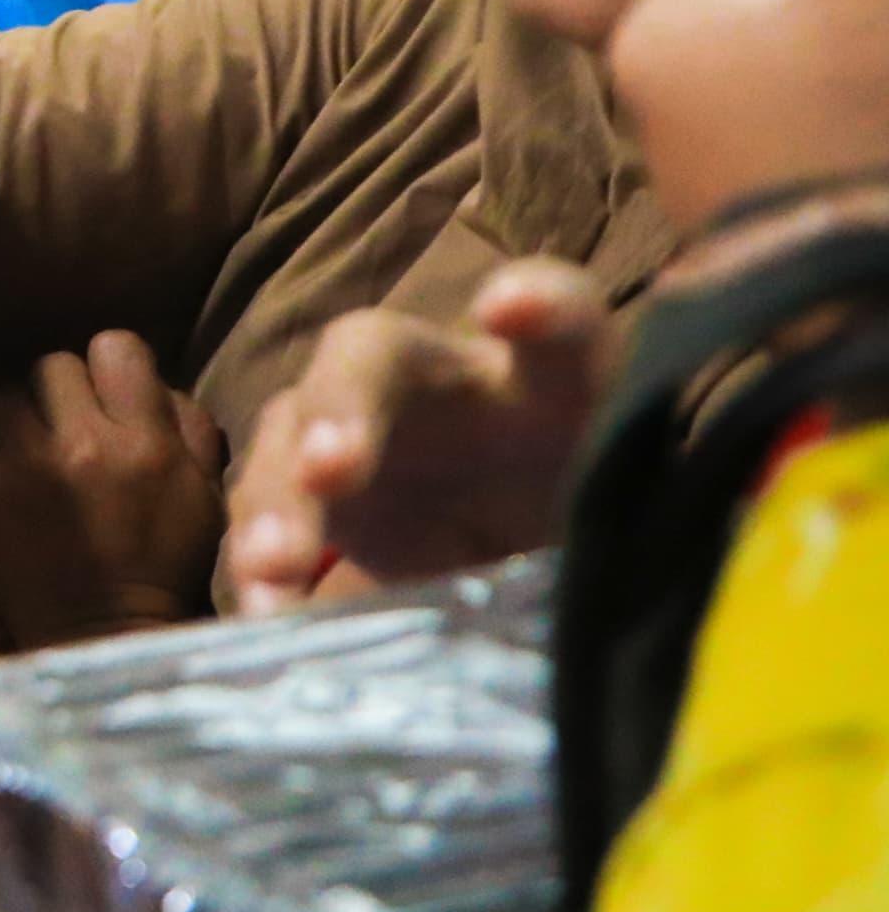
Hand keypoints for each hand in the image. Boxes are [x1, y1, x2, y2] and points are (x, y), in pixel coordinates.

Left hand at [0, 331, 227, 646]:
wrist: (101, 635)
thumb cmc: (164, 566)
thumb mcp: (204, 494)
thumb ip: (187, 425)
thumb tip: (155, 378)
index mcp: (142, 442)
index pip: (114, 346)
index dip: (113, 363)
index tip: (111, 387)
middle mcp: (78, 443)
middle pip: (51, 360)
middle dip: (62, 381)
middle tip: (68, 409)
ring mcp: (20, 463)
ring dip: (14, 395)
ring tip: (26, 416)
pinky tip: (11, 458)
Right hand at [219, 264, 607, 614]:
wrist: (556, 568)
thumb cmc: (611, 533)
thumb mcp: (646, 526)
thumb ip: (640, 538)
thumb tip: (635, 596)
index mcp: (554, 382)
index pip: (559, 317)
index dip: (538, 302)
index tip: (509, 309)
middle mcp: (443, 386)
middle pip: (372, 355)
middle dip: (344, 404)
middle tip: (330, 469)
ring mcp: (364, 438)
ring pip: (295, 432)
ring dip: (280, 494)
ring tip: (274, 562)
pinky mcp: (322, 505)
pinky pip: (272, 518)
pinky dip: (263, 562)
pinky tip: (266, 609)